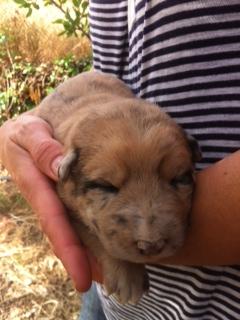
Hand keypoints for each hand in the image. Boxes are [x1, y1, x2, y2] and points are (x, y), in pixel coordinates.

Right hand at [0, 114, 101, 290]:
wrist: (26, 131)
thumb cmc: (26, 131)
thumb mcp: (28, 132)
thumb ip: (41, 147)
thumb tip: (60, 167)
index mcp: (35, 185)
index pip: (54, 220)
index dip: (68, 247)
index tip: (82, 276)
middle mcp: (46, 198)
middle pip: (65, 232)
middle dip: (82, 259)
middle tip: (106, 282)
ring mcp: (55, 198)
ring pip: (72, 227)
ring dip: (88, 250)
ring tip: (111, 271)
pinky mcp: (63, 193)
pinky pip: (76, 214)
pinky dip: (89, 229)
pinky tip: (104, 242)